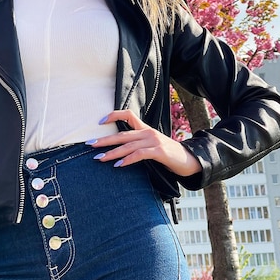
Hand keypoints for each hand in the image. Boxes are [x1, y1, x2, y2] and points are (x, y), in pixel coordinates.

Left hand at [86, 109, 201, 176]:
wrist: (189, 160)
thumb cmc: (168, 155)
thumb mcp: (152, 146)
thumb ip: (138, 145)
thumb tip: (119, 151)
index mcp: (145, 129)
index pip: (128, 114)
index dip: (114, 115)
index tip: (100, 122)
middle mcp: (148, 132)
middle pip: (122, 133)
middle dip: (104, 140)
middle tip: (89, 144)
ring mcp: (153, 141)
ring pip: (128, 145)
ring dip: (112, 153)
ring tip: (99, 158)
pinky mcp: (158, 151)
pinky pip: (139, 154)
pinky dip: (127, 160)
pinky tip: (118, 165)